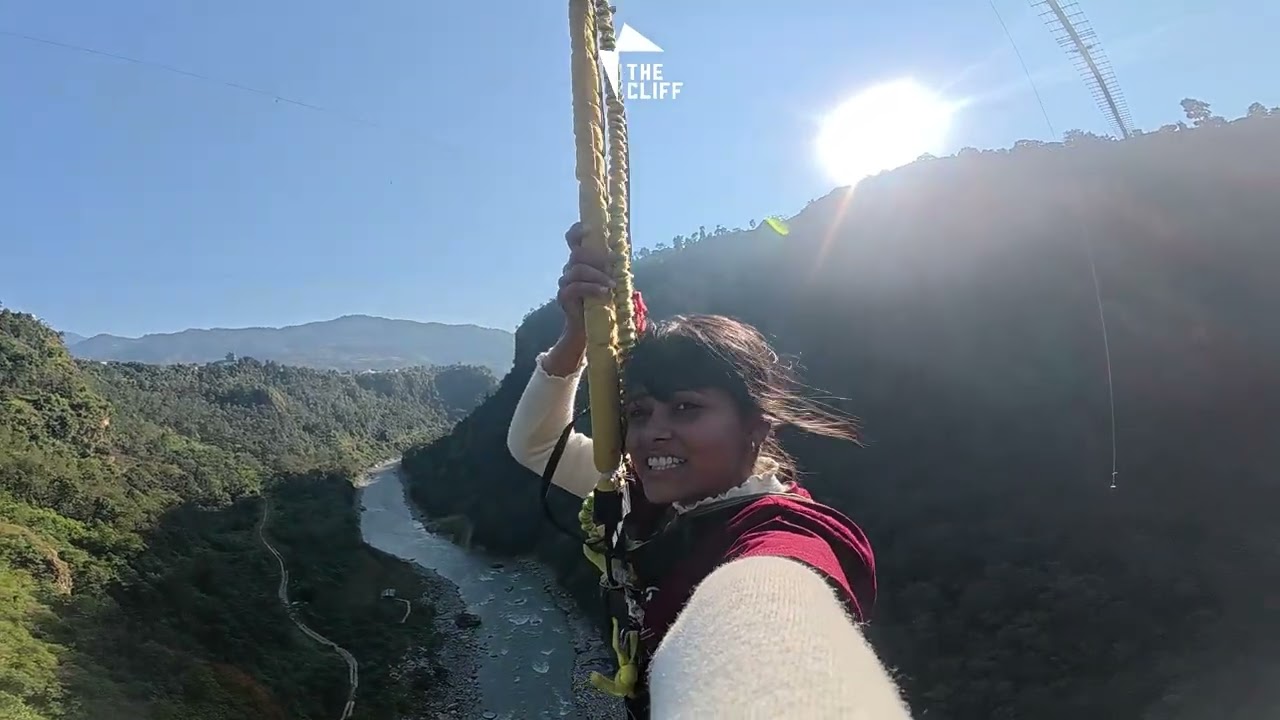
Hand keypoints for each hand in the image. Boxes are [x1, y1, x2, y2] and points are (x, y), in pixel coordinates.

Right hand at [542, 222, 614, 376]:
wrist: (590, 327)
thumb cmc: (603, 302)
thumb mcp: (610, 281)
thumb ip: (612, 267)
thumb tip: (622, 255)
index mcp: (580, 261)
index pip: (572, 240)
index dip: (577, 231)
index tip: (589, 229)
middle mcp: (570, 268)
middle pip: (577, 254)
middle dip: (596, 258)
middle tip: (613, 264)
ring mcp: (564, 282)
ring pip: (577, 270)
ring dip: (597, 276)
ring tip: (612, 286)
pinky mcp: (563, 296)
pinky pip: (575, 287)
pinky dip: (592, 288)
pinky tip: (604, 292)